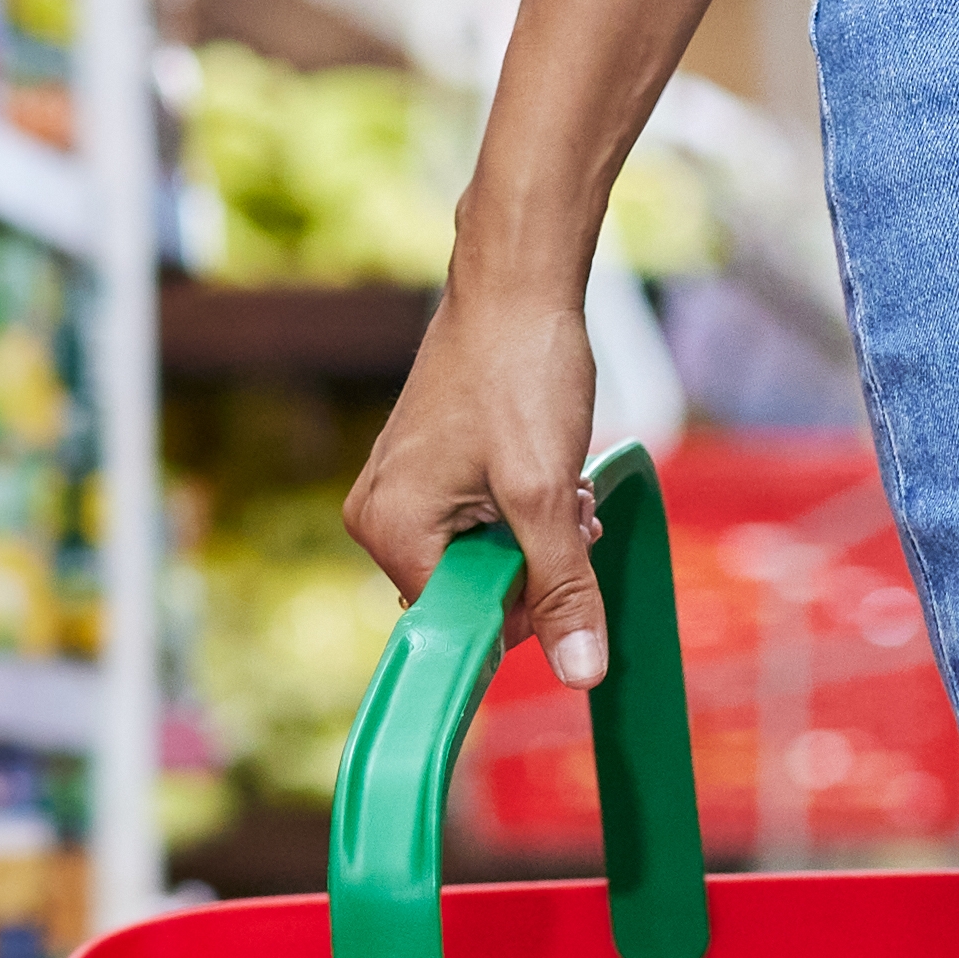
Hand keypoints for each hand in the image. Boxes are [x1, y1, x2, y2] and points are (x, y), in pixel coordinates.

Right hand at [343, 230, 611, 680]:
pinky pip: (482, 522)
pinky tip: (549, 470)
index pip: (460, 622)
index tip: (563, 557)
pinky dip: (526, 508)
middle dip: (537, 563)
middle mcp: (378, 516)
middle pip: (474, 592)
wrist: (517, 285)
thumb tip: (580, 673)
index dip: (525, 608)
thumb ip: (561, 588)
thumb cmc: (521, 373)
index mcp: (390, 530)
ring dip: (540, 535)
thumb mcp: (547, 493)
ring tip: (560, 477)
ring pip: (487, 556)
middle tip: (566, 504)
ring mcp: (401, 491)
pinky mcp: (428, 470)